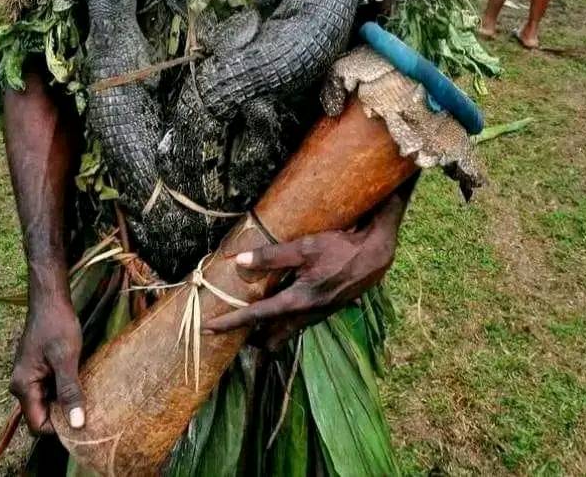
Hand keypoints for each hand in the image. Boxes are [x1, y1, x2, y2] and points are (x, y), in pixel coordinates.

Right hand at [10, 295, 84, 434]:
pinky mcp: (36, 370)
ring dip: (65, 401)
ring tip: (86, 393)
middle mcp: (21, 386)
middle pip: (42, 416)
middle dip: (64, 415)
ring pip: (47, 403)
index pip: (38, 425)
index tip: (83, 420)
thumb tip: (77, 425)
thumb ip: (69, 391)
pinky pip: (49, 390)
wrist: (50, 299)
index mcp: (23, 386)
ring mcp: (28, 378)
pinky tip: (79, 381)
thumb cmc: (57, 324)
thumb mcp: (67, 358)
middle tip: (88, 407)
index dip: (59, 428)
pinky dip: (63, 390)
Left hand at [205, 202, 401, 349]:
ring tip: (251, 317)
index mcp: (298, 301)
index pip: (256, 316)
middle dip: (251, 337)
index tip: (209, 329)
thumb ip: (272, 256)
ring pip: (286, 331)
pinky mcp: (326, 308)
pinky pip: (299, 322)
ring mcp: (318, 313)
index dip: (231, 322)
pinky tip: (282, 302)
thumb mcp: (304, 247)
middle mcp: (306, 314)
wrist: (376, 254)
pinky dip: (284, 319)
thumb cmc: (340, 248)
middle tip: (231, 327)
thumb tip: (239, 261)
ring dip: (268, 329)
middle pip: (271, 337)